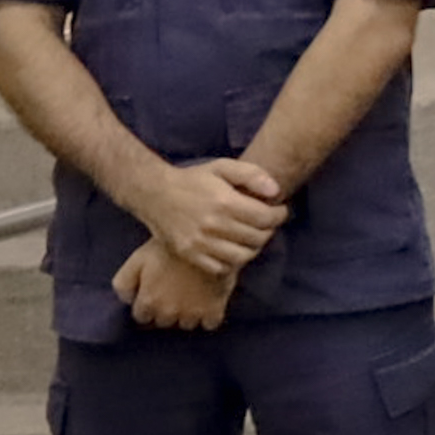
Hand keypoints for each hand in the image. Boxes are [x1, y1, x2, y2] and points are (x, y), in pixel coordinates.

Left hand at [113, 243, 235, 331]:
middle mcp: (169, 312)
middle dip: (166, 310)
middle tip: (173, 293)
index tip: (155, 294)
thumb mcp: (138, 258)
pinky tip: (208, 303)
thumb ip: (124, 283)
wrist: (205, 238)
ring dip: (187, 315)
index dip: (147, 305)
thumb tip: (127, 300)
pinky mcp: (214, 309)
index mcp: (149, 301)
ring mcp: (193, 313)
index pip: (142, 317)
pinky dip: (208, 317)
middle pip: (164, 322)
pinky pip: (210, 324)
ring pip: (186, 325)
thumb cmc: (170, 246)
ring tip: (191, 296)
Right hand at [123, 156, 285, 277]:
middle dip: (269, 230)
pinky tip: (233, 248)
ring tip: (252, 236)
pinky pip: (221, 267)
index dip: (279, 215)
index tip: (279, 210)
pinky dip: (232, 261)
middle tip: (266, 223)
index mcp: (224, 202)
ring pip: (242, 256)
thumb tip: (276, 191)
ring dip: (253, 247)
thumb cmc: (193, 179)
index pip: (266, 218)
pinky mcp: (189, 254)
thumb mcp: (223, 167)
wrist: (154, 194)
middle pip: (257, 238)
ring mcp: (199, 243)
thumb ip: (252, 175)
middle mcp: (212, 225)